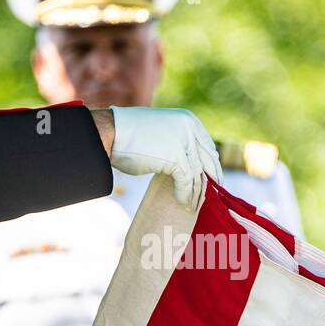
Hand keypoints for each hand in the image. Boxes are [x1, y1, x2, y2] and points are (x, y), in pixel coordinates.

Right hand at [108, 107, 222, 209]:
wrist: (110, 132)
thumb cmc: (130, 134)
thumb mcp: (161, 131)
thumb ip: (177, 141)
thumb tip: (187, 162)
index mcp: (188, 120)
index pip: (208, 147)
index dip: (212, 166)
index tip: (213, 180)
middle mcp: (190, 129)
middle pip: (207, 161)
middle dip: (209, 182)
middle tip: (209, 197)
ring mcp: (184, 142)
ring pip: (197, 174)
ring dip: (195, 193)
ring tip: (192, 205)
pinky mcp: (175, 158)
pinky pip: (186, 181)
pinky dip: (185, 194)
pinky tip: (182, 202)